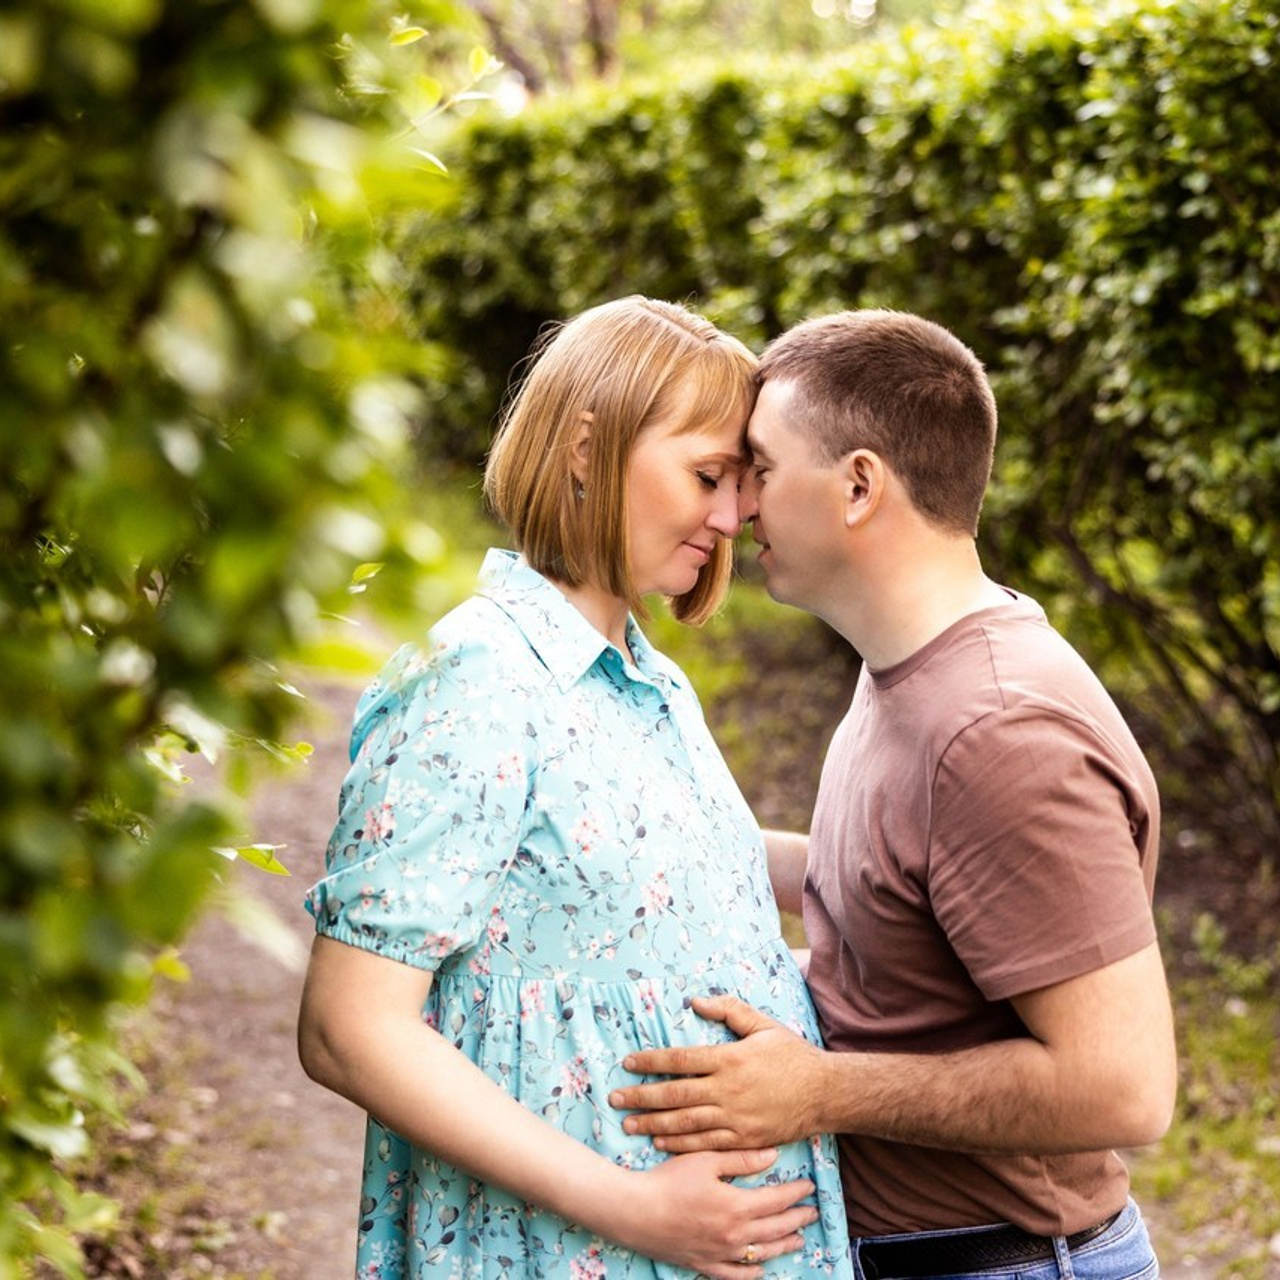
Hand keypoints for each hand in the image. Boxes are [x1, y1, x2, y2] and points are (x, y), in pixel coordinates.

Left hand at [608, 996, 824, 1152]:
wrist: (825, 1093)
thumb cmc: (792, 1055)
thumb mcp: (762, 1024)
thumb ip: (729, 1010)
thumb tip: (695, 1000)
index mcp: (730, 1059)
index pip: (681, 1060)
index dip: (651, 1062)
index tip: (628, 1064)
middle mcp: (728, 1090)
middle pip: (675, 1095)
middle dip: (642, 1097)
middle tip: (615, 1099)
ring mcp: (736, 1118)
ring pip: (686, 1123)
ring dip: (654, 1124)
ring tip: (629, 1124)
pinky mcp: (744, 1139)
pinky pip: (706, 1143)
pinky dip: (681, 1144)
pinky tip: (662, 1142)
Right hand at [619, 1148, 817, 1278]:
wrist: (636, 1212)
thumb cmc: (669, 1180)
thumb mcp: (705, 1160)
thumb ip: (741, 1159)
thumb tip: (773, 1155)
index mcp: (737, 1206)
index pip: (777, 1200)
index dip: (796, 1193)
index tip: (809, 1186)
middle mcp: (734, 1235)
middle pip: (776, 1228)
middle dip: (797, 1218)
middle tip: (812, 1211)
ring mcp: (721, 1254)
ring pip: (762, 1253)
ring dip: (784, 1245)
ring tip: (799, 1238)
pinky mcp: (705, 1265)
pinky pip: (737, 1275)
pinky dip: (754, 1273)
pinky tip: (762, 1268)